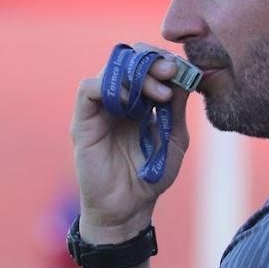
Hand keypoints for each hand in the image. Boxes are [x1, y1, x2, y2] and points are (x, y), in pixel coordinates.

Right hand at [71, 43, 191, 240]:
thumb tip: (186, 75)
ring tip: (159, 94)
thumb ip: (177, 107)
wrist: (129, 208)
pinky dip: (112, 87)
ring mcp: (99, 108)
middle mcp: (118, 99)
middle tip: (170, 72)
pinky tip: (133, 105)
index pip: (146, 64)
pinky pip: (89, 89)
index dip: (162, 60)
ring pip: (110, 69)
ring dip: (137, 74)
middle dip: (151, 61)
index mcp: (140, 100)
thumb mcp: (174, 138)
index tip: (181, 68)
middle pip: (128, 59)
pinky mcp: (83, 121)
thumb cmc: (152, 175)